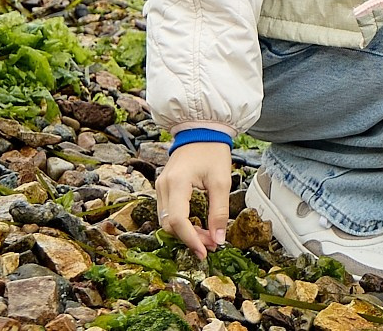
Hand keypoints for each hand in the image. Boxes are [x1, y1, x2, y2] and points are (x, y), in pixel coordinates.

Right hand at [157, 140, 232, 260]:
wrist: (201, 131)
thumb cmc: (213, 152)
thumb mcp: (222, 181)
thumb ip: (219, 211)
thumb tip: (219, 239)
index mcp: (177, 183)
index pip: (177, 220)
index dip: (190, 239)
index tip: (205, 251)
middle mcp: (163, 186)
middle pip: (170, 224)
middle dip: (190, 238)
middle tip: (212, 245)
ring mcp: (160, 187)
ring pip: (167, 221)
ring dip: (186, 233)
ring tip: (208, 238)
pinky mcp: (164, 188)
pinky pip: (168, 212)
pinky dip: (182, 223)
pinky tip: (198, 227)